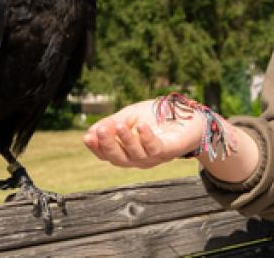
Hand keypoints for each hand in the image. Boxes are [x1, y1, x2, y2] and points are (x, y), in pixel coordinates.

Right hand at [82, 99, 204, 167]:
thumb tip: (90, 133)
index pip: (106, 154)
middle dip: (107, 145)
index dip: (96, 147)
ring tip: (119, 125)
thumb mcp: (129, 116)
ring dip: (125, 140)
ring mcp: (152, 158)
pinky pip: (154, 148)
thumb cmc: (157, 117)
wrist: (186, 115)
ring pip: (134, 154)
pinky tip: (141, 125)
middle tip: (100, 131)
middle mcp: (137, 158)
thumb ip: (111, 124)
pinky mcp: (167, 151)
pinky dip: (146, 137)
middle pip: (117, 158)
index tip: (87, 136)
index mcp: (125, 150)